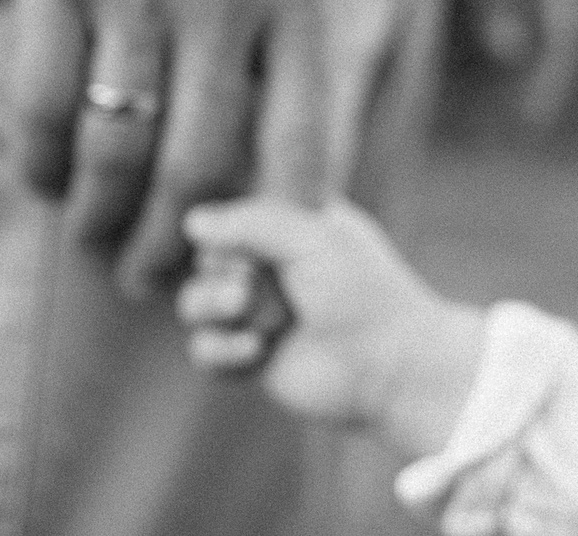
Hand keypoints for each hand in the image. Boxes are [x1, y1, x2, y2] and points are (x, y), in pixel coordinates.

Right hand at [7, 0, 331, 295]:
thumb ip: (292, 19)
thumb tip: (288, 129)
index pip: (305, 138)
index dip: (283, 222)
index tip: (266, 266)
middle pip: (204, 167)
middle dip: (180, 246)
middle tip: (160, 281)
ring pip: (118, 145)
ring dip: (103, 216)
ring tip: (97, 243)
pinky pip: (44, 95)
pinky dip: (42, 157)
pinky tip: (44, 178)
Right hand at [182, 196, 484, 455]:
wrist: (386, 363)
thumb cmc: (360, 290)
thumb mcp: (310, 237)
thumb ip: (251, 222)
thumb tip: (192, 220)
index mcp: (294, 225)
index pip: (232, 213)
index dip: (228, 228)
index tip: (252, 242)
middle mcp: (273, 265)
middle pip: (206, 260)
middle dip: (218, 272)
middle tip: (246, 286)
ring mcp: (261, 311)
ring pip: (196, 303)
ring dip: (210, 306)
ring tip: (242, 309)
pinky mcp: (252, 356)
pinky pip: (206, 350)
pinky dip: (220, 350)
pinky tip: (256, 350)